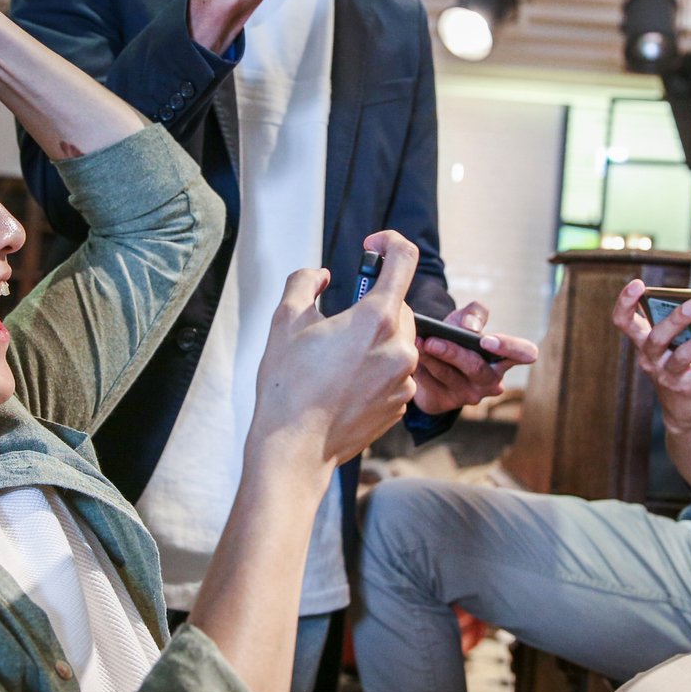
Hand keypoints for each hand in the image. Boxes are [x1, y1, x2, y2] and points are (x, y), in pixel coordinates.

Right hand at [250, 230, 420, 471]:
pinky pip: (395, 374)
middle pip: (399, 306)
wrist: (294, 447)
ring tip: (336, 362)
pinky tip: (344, 385)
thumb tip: (321, 276)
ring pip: (397, 342)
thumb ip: (304, 282)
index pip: (404, 260)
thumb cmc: (287, 386)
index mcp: (375, 319)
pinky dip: (376, 370)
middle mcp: (400, 348)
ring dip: (373, 341)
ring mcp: (405, 380)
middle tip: (339, 322)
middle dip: (372, 306)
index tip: (373, 247)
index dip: (390, 244)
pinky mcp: (401, 405)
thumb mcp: (285, 321)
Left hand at [410, 300, 537, 414]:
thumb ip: (473, 314)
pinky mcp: (443, 403)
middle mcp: (491, 381)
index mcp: (503, 358)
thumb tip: (470, 327)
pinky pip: (430, 387)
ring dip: (432, 359)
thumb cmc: (455, 336)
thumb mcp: (465, 318)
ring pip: (449, 377)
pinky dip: (420, 370)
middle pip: (477, 368)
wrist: (428, 359)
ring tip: (418, 343)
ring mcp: (468, 396)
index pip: (525, 353)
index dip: (511, 348)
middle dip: (454, 353)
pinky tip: (412, 358)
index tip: (487, 340)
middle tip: (433, 340)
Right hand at [610, 279, 690, 433]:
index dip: (626, 302)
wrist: (682, 410)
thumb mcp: (671, 345)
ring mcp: (667, 376)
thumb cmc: (679, 365)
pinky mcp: (687, 390)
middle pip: (656, 337)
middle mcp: (650, 359)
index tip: (637, 283)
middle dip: (675, 320)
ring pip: (682, 356)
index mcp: (643, 342)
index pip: (624, 321)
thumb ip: (679, 326)